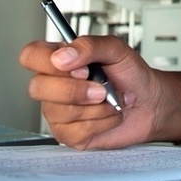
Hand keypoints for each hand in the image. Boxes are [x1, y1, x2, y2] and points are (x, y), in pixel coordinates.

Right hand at [19, 34, 162, 149]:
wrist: (150, 102)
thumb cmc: (131, 74)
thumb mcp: (116, 49)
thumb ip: (89, 45)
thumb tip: (62, 56)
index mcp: (60, 60)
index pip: (31, 56)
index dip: (48, 61)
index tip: (79, 67)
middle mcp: (54, 85)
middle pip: (37, 88)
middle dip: (75, 90)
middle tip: (101, 87)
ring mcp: (58, 112)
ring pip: (59, 112)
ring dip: (96, 106)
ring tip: (110, 99)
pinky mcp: (69, 134)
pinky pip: (76, 131)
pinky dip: (101, 121)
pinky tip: (109, 115)